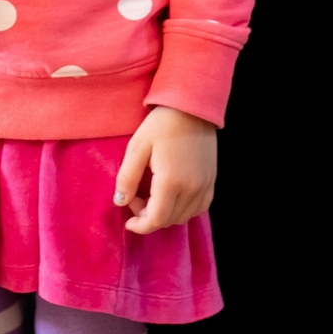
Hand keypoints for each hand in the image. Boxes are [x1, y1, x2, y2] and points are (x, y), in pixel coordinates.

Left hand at [115, 104, 217, 233]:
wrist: (193, 107)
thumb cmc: (162, 124)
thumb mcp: (137, 147)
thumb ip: (128, 177)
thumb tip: (120, 202)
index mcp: (171, 181)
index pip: (156, 220)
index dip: (140, 226)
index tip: (128, 221)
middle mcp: (192, 188)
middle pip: (169, 221)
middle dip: (148, 217)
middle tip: (136, 197)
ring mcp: (205, 185)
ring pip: (183, 217)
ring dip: (165, 214)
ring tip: (152, 196)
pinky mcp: (211, 181)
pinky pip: (198, 208)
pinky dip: (183, 210)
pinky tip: (171, 196)